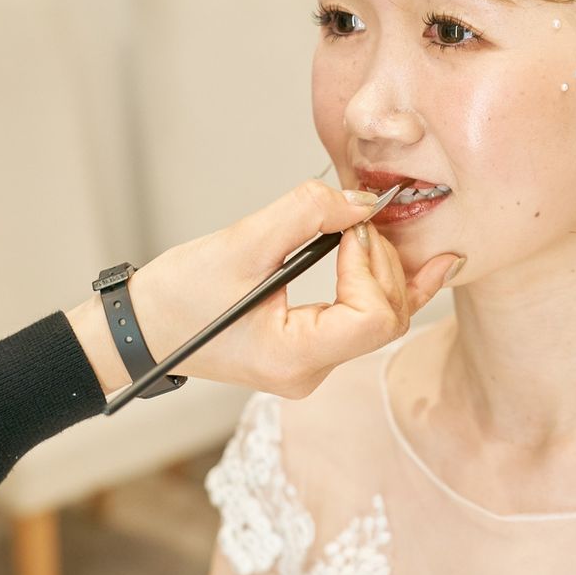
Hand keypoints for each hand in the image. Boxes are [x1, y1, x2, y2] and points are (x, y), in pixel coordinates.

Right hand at [67, 180, 463, 396]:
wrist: (143, 328)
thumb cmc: (177, 297)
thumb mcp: (239, 244)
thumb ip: (304, 214)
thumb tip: (361, 203)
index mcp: (294, 358)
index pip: (373, 317)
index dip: (370, 264)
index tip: (348, 227)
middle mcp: (311, 371)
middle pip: (387, 317)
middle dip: (382, 261)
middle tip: (356, 219)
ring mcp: (315, 364)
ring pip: (384, 317)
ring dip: (384, 268)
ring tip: (366, 227)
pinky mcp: (314, 347)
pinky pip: (370, 320)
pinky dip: (393, 286)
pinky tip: (432, 263)